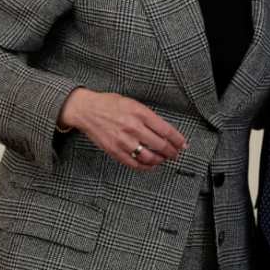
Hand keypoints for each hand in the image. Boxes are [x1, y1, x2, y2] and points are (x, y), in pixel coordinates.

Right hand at [59, 88, 187, 170]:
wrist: (86, 110)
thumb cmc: (109, 104)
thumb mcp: (132, 103)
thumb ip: (148, 116)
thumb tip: (165, 130)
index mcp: (140, 113)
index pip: (166, 130)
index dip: (177, 140)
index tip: (183, 144)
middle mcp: (133, 127)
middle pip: (160, 145)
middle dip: (172, 152)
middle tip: (175, 154)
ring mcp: (124, 141)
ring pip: (149, 157)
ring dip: (160, 160)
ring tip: (163, 159)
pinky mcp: (115, 151)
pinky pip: (134, 164)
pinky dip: (145, 167)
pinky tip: (150, 165)